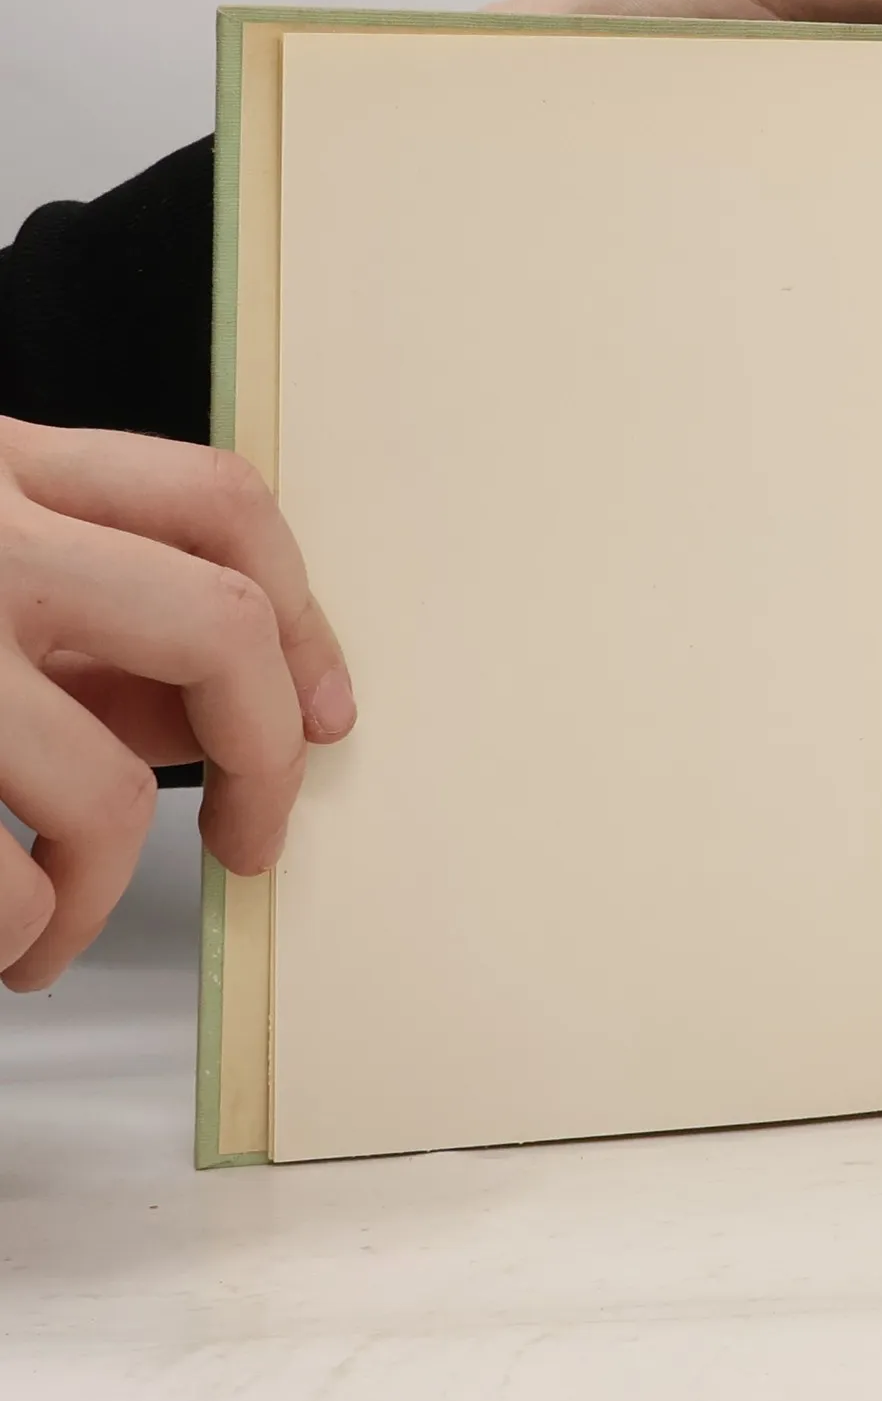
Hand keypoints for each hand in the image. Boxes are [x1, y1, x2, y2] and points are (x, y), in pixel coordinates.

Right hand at [0, 420, 354, 990]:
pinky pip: (9, 882)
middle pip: (215, 627)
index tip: (328, 716)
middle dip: (262, 760)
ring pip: (105, 789)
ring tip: (49, 931)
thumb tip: (207, 723)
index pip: (218, 500)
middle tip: (252, 844)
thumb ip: (88, 617)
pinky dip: (18, 931)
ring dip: (96, 895)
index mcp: (1, 469)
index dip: (303, 613)